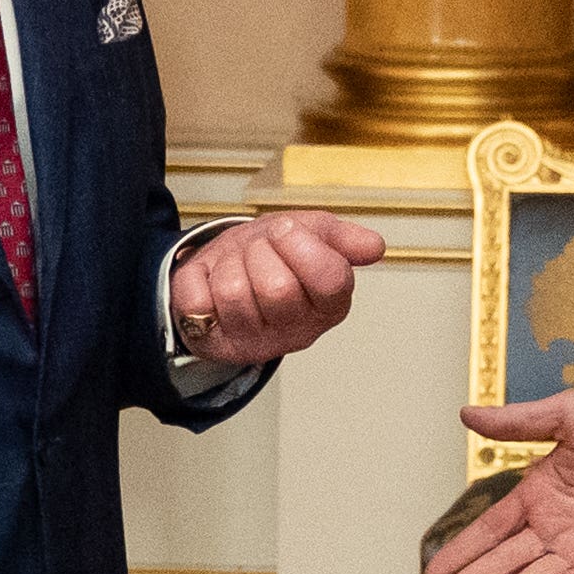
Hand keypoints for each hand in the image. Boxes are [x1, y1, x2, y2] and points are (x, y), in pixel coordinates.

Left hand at [170, 212, 386, 363]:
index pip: (329, 279)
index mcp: (331, 304)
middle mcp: (297, 331)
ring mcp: (254, 342)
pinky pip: (199, 301)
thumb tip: (374, 248)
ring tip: (237, 265)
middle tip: (258, 249)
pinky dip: (198, 278)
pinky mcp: (214, 342)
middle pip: (278, 287)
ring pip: (235, 292)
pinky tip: (211, 284)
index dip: (301, 245)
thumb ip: (342, 238)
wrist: (225, 265)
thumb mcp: (310, 232)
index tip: (285, 230)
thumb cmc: (271, 251)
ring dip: (229, 262)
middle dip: (260, 252)